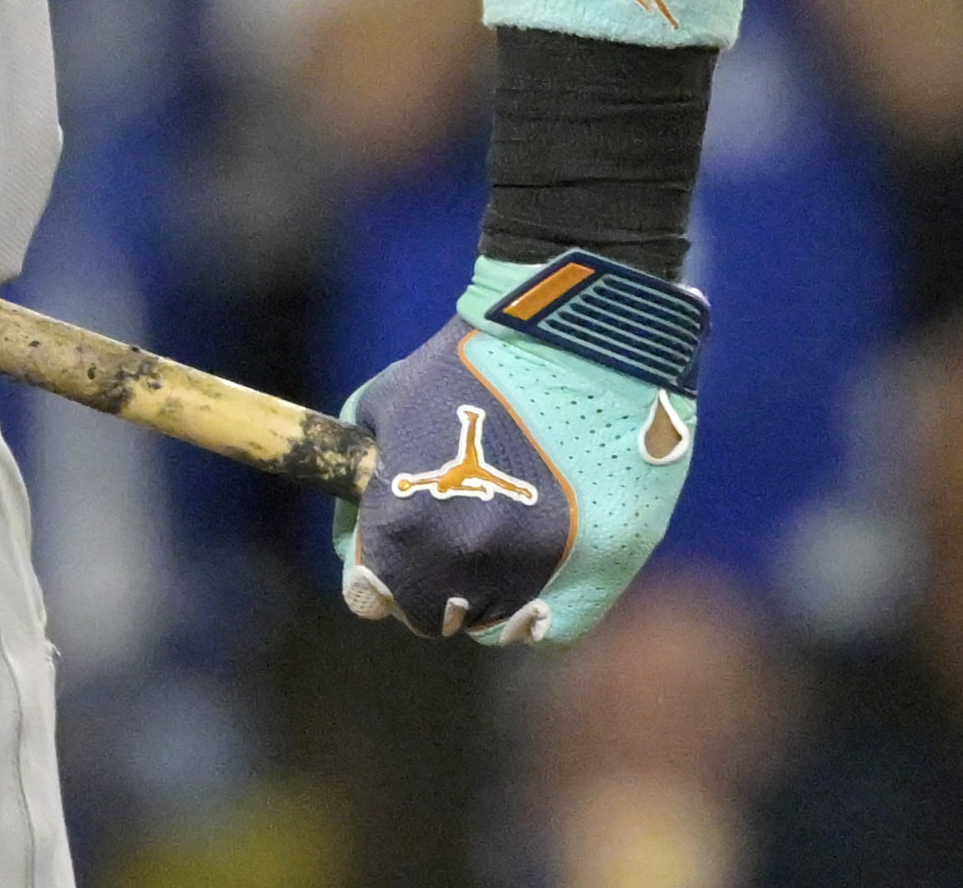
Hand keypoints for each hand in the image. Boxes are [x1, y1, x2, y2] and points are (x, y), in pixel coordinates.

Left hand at [334, 251, 704, 647]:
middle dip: (429, 586)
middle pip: (432, 616)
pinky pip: (556, 627)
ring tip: (500, 542)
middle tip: (448, 544)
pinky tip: (540, 568)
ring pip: (495, 624)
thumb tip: (359, 526)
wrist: (575, 335)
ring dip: (488, 595)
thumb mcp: (387, 403)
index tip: (389, 560)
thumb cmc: (471, 363)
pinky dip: (544, 609)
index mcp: (404, 523)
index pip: (371, 598)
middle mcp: (465, 560)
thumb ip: (366, 474)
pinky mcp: (603, 571)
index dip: (376, 577)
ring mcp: (537, 571)